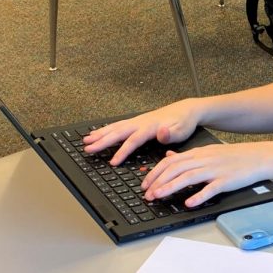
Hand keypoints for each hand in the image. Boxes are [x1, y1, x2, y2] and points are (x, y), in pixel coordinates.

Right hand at [82, 101, 198, 165]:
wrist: (187, 110)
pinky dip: (106, 129)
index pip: (133, 141)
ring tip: (86, 140)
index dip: (122, 152)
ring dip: (100, 134)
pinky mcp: (137, 121)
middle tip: (88, 149)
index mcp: (150, 127)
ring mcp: (137, 121)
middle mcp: (141, 122)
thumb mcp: (182, 130)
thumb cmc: (184, 123)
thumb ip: (172, 134)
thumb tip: (162, 133)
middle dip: (102, 141)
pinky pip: (118, 125)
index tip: (112, 162)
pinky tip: (98, 133)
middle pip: (118, 132)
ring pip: (115, 127)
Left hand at [141, 142, 271, 206]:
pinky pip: (210, 189)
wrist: (257, 157)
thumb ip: (187, 155)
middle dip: (158, 181)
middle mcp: (204, 160)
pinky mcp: (226, 180)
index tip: (145, 184)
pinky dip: (198, 196)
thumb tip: (168, 155)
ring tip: (159, 196)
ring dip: (171, 187)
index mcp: (198, 153)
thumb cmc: (232, 156)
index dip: (155, 172)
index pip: (170, 161)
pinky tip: (189, 203)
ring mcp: (215, 170)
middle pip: (176, 169)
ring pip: (188, 177)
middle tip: (147, 194)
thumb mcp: (207, 151)